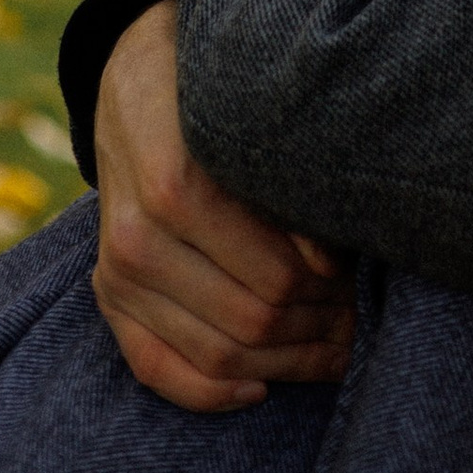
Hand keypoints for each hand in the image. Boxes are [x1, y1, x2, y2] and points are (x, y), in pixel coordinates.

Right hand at [91, 1, 355, 409]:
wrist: (133, 78)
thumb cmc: (210, 93)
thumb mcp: (252, 119)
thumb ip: (288, 183)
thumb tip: (330, 264)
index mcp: (176, 187)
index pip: (276, 277)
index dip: (332, 293)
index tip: (366, 285)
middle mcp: (138, 239)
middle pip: (250, 322)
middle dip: (317, 331)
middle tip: (360, 323)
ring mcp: (115, 274)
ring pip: (214, 355)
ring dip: (283, 365)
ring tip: (331, 349)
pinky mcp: (106, 294)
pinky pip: (155, 369)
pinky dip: (209, 393)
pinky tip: (259, 390)